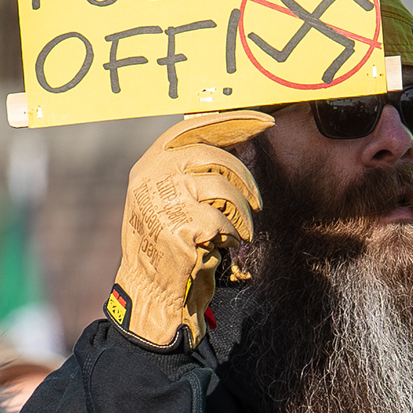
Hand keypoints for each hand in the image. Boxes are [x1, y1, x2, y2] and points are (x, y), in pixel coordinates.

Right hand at [112, 110, 271, 346]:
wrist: (151, 292)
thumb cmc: (169, 248)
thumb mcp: (170, 200)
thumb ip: (191, 172)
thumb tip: (234, 144)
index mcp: (149, 165)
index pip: (192, 128)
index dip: (230, 122)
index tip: (263, 121)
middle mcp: (153, 176)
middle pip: (213, 155)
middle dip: (243, 177)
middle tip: (256, 201)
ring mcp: (165, 198)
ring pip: (223, 188)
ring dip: (240, 213)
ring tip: (238, 232)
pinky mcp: (182, 224)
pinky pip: (224, 219)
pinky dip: (232, 234)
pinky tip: (224, 247)